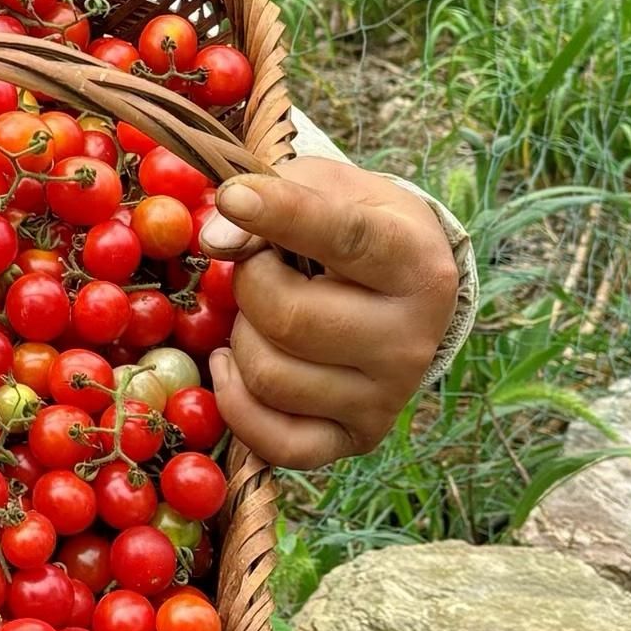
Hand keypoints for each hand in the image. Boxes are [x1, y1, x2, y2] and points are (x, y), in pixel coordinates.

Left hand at [198, 160, 461, 470]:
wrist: (407, 288)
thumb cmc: (356, 225)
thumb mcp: (326, 188)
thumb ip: (274, 196)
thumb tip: (216, 239)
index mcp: (414, 261)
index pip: (344, 237)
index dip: (282, 215)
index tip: (234, 197)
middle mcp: (412, 337)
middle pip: (289, 318)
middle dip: (249, 285)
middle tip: (260, 269)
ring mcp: (389, 395)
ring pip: (271, 377)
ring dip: (241, 338)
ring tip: (263, 316)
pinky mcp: (360, 436)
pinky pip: (277, 441)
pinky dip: (237, 402)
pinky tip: (234, 365)